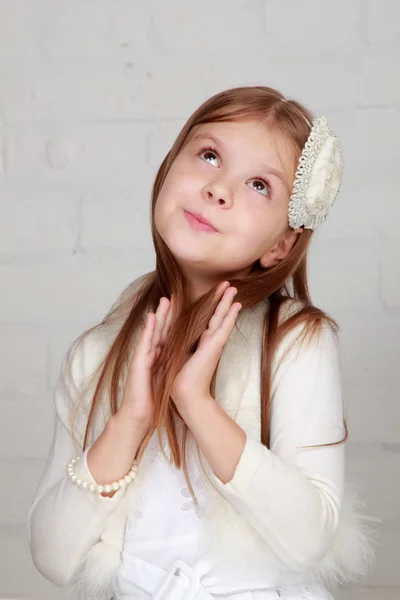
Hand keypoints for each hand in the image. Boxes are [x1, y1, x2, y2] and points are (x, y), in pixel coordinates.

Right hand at [117, 294, 174, 427]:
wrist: (139, 415)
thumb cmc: (152, 399)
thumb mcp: (165, 378)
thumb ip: (170, 366)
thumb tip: (183, 360)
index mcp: (159, 358)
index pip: (168, 336)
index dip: (174, 321)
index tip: (183, 307)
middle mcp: (151, 355)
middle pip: (161, 330)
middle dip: (167, 313)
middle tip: (174, 296)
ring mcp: (143, 357)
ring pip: (153, 332)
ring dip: (159, 316)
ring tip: (164, 300)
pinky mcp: (139, 363)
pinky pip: (145, 343)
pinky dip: (149, 330)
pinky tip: (152, 317)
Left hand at [171, 282, 241, 404]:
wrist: (186, 395)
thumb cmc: (181, 379)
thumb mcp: (179, 354)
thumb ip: (183, 344)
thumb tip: (178, 335)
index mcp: (202, 344)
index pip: (209, 321)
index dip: (213, 307)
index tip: (218, 296)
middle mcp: (210, 342)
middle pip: (218, 316)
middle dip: (223, 301)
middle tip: (230, 285)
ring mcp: (214, 345)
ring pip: (222, 319)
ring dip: (228, 304)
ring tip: (233, 289)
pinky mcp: (214, 348)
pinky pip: (223, 328)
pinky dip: (230, 317)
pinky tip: (236, 306)